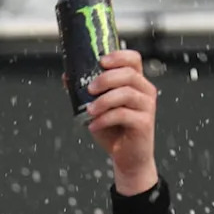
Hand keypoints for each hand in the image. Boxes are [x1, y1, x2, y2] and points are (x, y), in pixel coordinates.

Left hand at [84, 50, 158, 195]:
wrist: (127, 158)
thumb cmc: (113, 131)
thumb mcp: (96, 108)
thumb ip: (85, 92)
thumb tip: (67, 77)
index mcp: (135, 82)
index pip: (133, 59)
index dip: (118, 56)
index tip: (101, 61)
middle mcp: (145, 91)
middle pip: (128, 74)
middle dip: (106, 79)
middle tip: (89, 89)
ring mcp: (146, 106)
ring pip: (126, 93)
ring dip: (103, 101)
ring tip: (89, 111)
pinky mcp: (144, 122)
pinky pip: (123, 114)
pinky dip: (104, 119)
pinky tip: (93, 126)